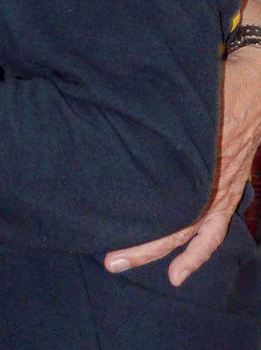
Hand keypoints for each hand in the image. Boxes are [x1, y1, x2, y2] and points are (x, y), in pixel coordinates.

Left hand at [104, 0, 260, 284]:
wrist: (257, 75)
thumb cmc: (212, 77)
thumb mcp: (179, 90)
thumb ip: (152, 102)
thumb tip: (112, 95)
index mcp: (193, 153)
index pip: (164, 194)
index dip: (137, 212)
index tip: (103, 223)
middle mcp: (207, 174)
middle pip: (172, 219)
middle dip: (141, 242)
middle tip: (108, 258)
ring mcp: (220, 184)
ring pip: (189, 232)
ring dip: (159, 252)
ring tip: (123, 264)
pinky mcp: (227, 187)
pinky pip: (214, 230)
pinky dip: (197, 253)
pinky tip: (179, 274)